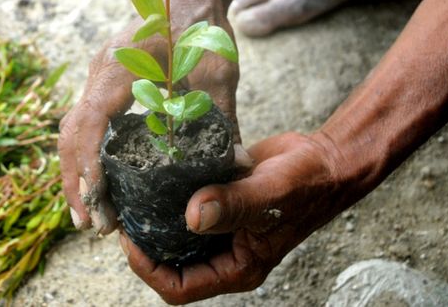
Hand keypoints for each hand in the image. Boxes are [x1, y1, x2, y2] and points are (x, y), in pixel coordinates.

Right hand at [58, 0, 240, 232]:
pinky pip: (85, 121)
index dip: (88, 167)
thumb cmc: (201, 25)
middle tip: (94, 225)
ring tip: (93, 214)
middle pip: (70, 134)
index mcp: (119, 69)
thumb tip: (240, 165)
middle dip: (76, 182)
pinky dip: (87, 154)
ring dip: (77, 172)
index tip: (99, 204)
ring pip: (72, 129)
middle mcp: (99, 73)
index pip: (89, 124)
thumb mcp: (217, 72)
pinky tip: (103, 179)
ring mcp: (98, 75)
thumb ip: (223, 118)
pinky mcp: (105, 81)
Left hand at [119, 131, 357, 303]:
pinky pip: (185, 209)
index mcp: (237, 268)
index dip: (148, 270)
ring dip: (153, 221)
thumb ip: (234, 205)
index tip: (130, 239)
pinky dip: (167, 199)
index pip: (180, 287)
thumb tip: (193, 217)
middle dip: (144, 245)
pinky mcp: (218, 203)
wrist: (324, 159)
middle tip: (124, 215)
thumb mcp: (271, 194)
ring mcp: (221, 229)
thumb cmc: (307, 183)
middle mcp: (225, 253)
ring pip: (174, 237)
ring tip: (131, 197)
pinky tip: (153, 177)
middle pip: (170, 264)